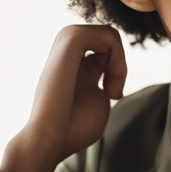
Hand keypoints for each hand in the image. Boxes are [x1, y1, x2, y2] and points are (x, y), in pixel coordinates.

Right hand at [0, 25, 126, 171]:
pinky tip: (107, 83)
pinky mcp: (69, 41)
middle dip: (120, 61)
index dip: (119, 68)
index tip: (114, 95)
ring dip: (120, 60)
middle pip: (108, 35)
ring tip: (111, 88)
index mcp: (72, 64)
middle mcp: (67, 52)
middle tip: (113, 92)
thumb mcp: (97, 100)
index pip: (105, 48)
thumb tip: (112, 64)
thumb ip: (105, 80)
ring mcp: (66, 45)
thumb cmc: (73, 129)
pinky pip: (107, 33)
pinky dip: (118, 57)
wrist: (49, 139)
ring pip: (109, 32)